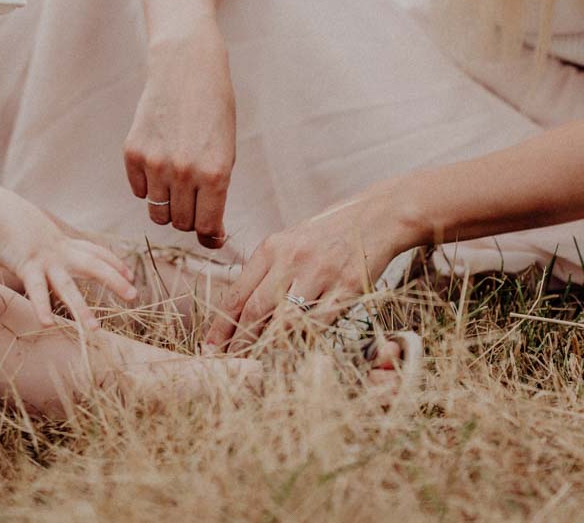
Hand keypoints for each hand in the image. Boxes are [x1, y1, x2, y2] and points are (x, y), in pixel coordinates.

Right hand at [0, 192, 137, 327]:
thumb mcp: (34, 228)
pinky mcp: (27, 265)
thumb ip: (42, 239)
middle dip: (115, 280)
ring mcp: (45, 259)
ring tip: (95, 330)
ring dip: (82, 309)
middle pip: (94, 265)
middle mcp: (59, 251)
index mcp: (62, 242)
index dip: (114, 262)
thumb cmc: (8, 219)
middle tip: (134, 295)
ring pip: (68, 286)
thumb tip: (41, 244)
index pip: (95, 251)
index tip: (129, 273)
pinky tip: (47, 324)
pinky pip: (37, 290)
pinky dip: (41, 307)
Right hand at [123, 21, 236, 247]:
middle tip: (194, 197)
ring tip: (176, 180)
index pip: (206, 227)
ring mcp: (155, 163)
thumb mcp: (226, 151)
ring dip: (167, 204)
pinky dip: (148, 186)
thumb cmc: (214, 110)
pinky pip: (138, 191)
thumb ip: (217, 192)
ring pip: (156, 212)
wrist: (186, 69)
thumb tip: (209, 234)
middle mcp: (184, 172)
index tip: (211, 233)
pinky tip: (159, 162)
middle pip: (180, 223)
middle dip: (188, 217)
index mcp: (215, 173)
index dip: (209, 234)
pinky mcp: (132, 152)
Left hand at [203, 189, 404, 351]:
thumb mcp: (289, 242)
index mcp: (272, 247)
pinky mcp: (347, 288)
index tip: (208, 348)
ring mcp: (321, 274)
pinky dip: (304, 341)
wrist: (375, 218)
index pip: (238, 293)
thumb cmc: (327, 234)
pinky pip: (320, 323)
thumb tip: (241, 311)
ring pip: (285, 321)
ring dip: (268, 347)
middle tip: (226, 366)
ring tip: (256, 366)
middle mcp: (292, 259)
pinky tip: (294, 354)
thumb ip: (267, 271)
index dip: (220, 325)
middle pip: (255, 310)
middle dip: (238, 343)